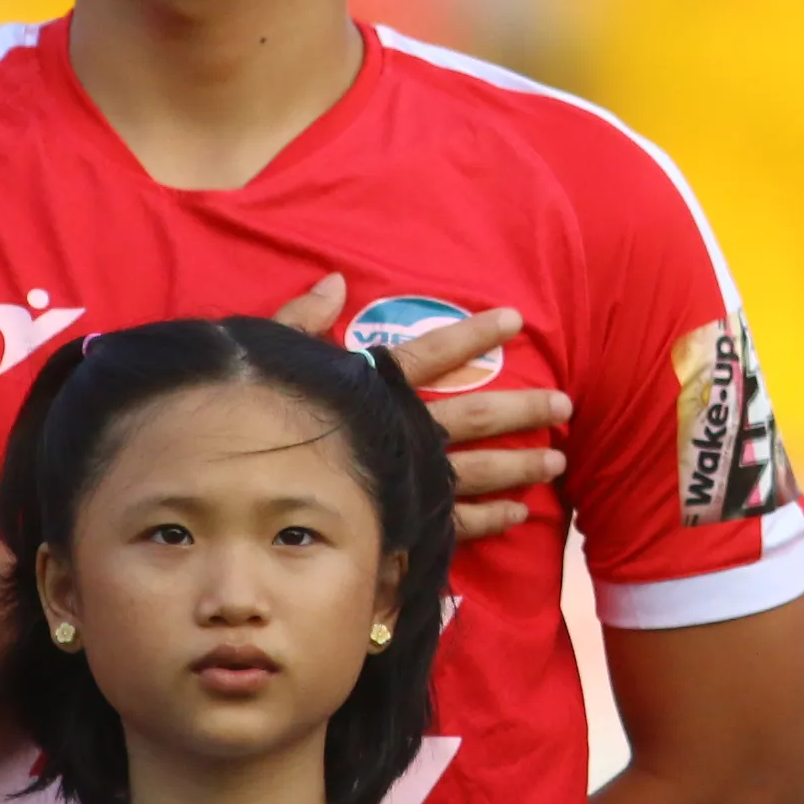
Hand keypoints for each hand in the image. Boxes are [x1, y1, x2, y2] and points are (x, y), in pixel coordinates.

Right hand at [275, 276, 569, 541]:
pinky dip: (490, 518)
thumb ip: (304, 319)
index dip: (474, 334)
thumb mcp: (272, 358)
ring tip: (558, 462)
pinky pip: (456, 522)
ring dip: (522, 465)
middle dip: (525, 410)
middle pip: (477, 415)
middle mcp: (405, 431)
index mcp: (377, 388)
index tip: (515, 318)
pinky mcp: (405, 521)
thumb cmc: (251, 416)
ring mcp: (409, 478)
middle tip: (566, 405)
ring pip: (479, 470)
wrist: (238, 490)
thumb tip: (334, 281)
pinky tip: (520, 513)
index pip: (433, 353)